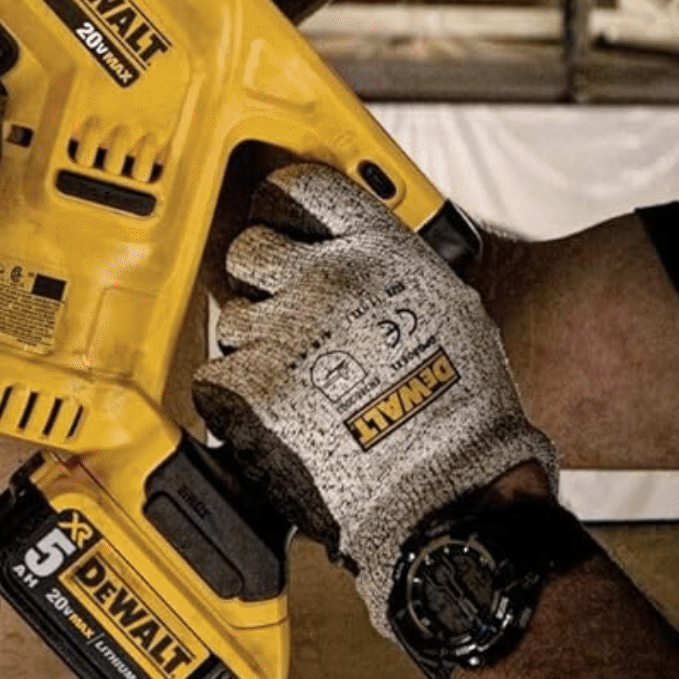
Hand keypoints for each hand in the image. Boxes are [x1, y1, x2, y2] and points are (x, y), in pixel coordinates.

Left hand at [195, 163, 556, 635]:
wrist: (449, 491)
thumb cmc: (462, 413)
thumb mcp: (446, 307)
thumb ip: (388, 272)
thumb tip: (352, 260)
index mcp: (379, 250)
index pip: (301, 187)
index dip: (280, 205)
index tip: (278, 222)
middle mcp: (328, 278)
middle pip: (249, 249)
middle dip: (260, 285)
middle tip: (289, 325)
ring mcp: (285, 332)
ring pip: (231, 320)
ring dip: (254, 350)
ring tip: (302, 390)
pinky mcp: (251, 390)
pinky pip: (215, 379)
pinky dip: (236, 404)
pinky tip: (280, 421)